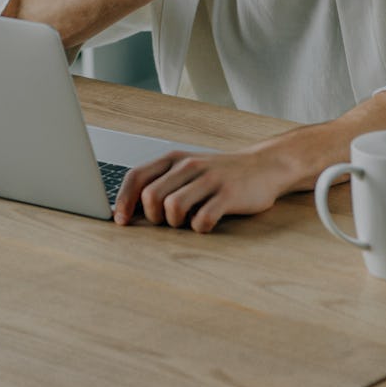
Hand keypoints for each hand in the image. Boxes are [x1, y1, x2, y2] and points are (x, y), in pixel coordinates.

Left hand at [113, 147, 286, 232]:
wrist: (264, 166)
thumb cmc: (219, 174)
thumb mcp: (188, 170)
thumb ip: (162, 183)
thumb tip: (128, 210)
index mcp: (175, 158)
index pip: (137, 176)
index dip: (123, 200)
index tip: (121, 221)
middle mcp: (190, 165)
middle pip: (151, 196)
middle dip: (153, 216)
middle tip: (168, 221)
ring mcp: (210, 179)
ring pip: (173, 207)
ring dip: (176, 223)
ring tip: (189, 220)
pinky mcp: (228, 194)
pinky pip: (203, 219)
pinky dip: (201, 228)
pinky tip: (208, 223)